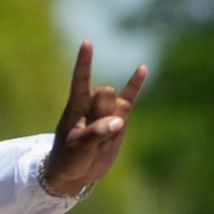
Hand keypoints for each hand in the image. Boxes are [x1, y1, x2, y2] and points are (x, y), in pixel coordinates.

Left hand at [44, 41, 147, 195]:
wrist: (76, 172)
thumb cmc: (69, 158)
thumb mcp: (78, 147)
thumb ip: (96, 132)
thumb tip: (118, 122)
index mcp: (76, 105)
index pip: (81, 79)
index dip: (85, 62)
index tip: (87, 42)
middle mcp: (92, 101)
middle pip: (105, 94)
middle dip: (102, 112)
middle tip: (91, 133)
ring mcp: (107, 109)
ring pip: (117, 104)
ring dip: (112, 121)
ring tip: (101, 138)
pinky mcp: (120, 118)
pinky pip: (130, 98)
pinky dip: (136, 83)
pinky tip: (143, 67)